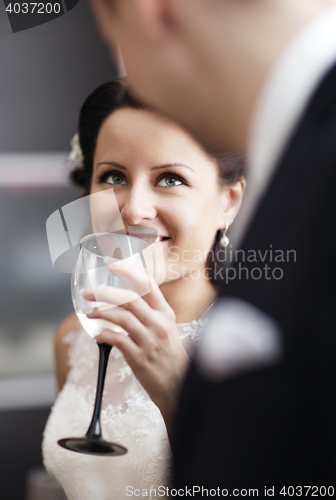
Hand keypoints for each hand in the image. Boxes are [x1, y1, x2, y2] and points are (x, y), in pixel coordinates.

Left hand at [81, 260, 189, 434]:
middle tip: (89, 292)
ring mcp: (149, 340)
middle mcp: (159, 324)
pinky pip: (117, 340)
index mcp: (166, 313)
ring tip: (89, 313)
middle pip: (130, 298)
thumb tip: (124, 303)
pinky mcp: (139, 357)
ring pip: (121, 317)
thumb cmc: (169, 357)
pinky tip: (97, 335)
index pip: (149, 284)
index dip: (129, 271)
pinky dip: (103, 335)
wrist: (179, 386)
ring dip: (101, 312)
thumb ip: (150, 315)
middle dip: (105, 292)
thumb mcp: (166, 330)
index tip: (113, 264)